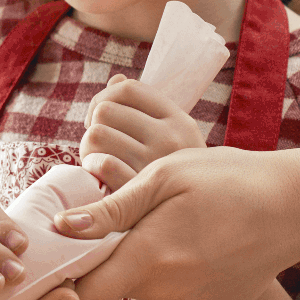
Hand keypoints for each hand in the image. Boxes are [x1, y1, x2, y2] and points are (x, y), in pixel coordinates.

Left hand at [52, 144, 299, 299]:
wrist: (296, 208)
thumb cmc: (227, 180)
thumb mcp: (165, 177)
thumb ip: (111, 209)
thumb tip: (60, 228)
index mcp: (149, 257)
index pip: (83, 299)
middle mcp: (168, 292)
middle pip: (110, 286)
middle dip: (94, 267)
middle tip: (93, 236)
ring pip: (140, 286)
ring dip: (134, 263)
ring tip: (161, 225)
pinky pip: (169, 291)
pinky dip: (164, 271)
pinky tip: (187, 240)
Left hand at [77, 75, 205, 189]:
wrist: (211, 220)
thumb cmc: (178, 177)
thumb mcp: (173, 137)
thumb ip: (143, 107)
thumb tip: (114, 79)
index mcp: (179, 120)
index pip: (127, 89)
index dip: (104, 98)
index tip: (102, 118)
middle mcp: (171, 139)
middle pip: (104, 111)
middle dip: (93, 126)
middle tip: (101, 146)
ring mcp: (155, 166)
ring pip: (96, 134)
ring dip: (88, 149)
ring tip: (100, 162)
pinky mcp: (139, 192)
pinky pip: (101, 164)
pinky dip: (91, 167)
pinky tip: (99, 177)